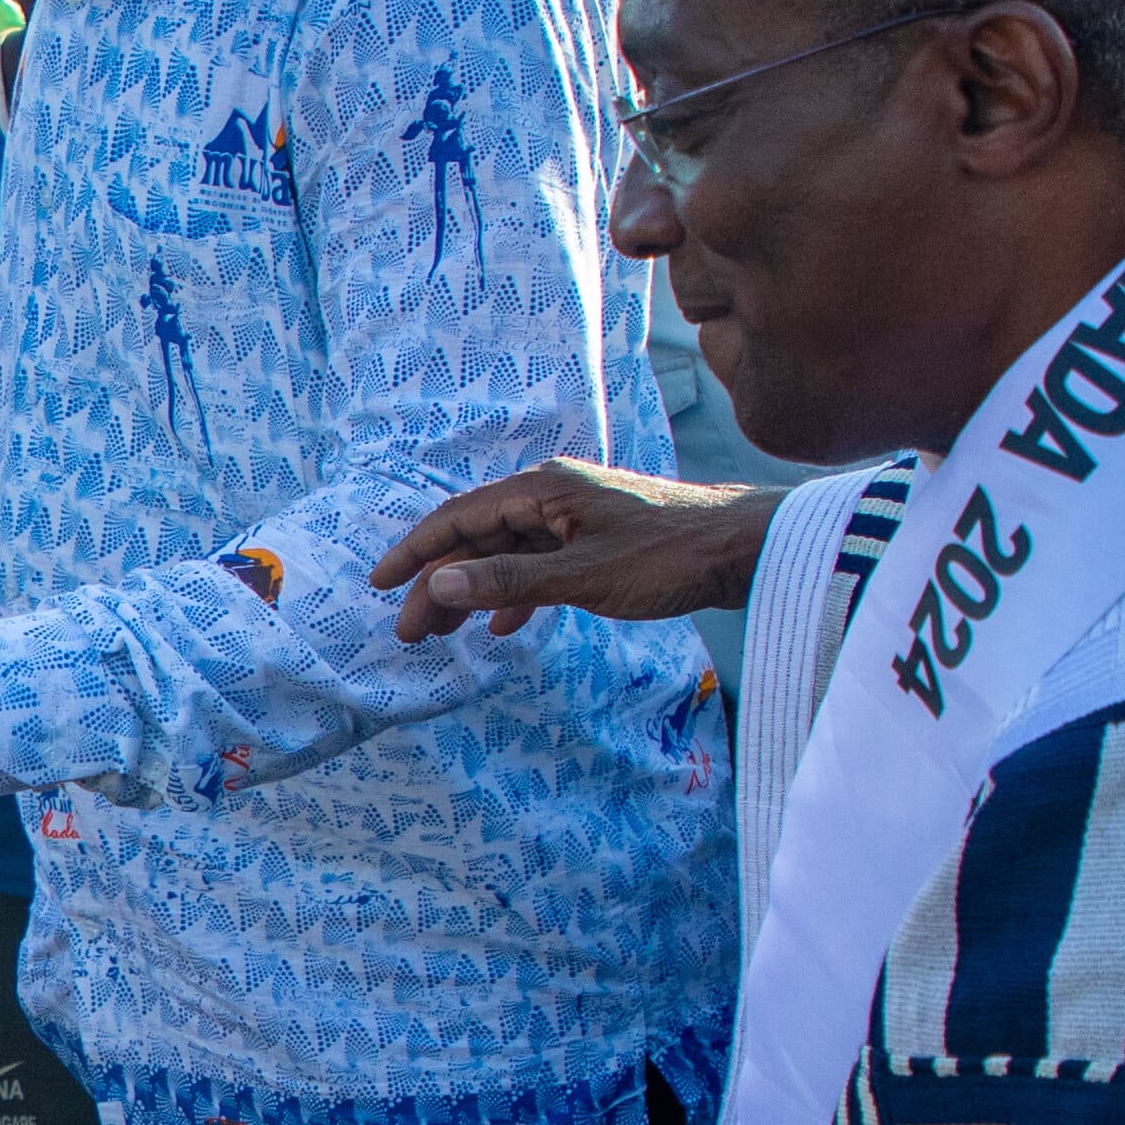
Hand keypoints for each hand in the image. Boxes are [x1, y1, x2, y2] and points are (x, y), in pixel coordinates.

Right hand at [373, 460, 777, 640]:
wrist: (744, 549)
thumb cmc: (670, 556)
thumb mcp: (583, 576)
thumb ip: (508, 583)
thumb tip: (439, 584)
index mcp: (543, 492)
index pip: (459, 518)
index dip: (415, 551)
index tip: (380, 584)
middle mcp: (553, 498)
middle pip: (478, 539)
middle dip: (439, 583)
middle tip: (411, 632)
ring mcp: (576, 519)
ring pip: (507, 555)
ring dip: (473, 592)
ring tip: (443, 632)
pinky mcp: (598, 542)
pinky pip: (539, 566)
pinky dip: (515, 594)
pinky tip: (506, 626)